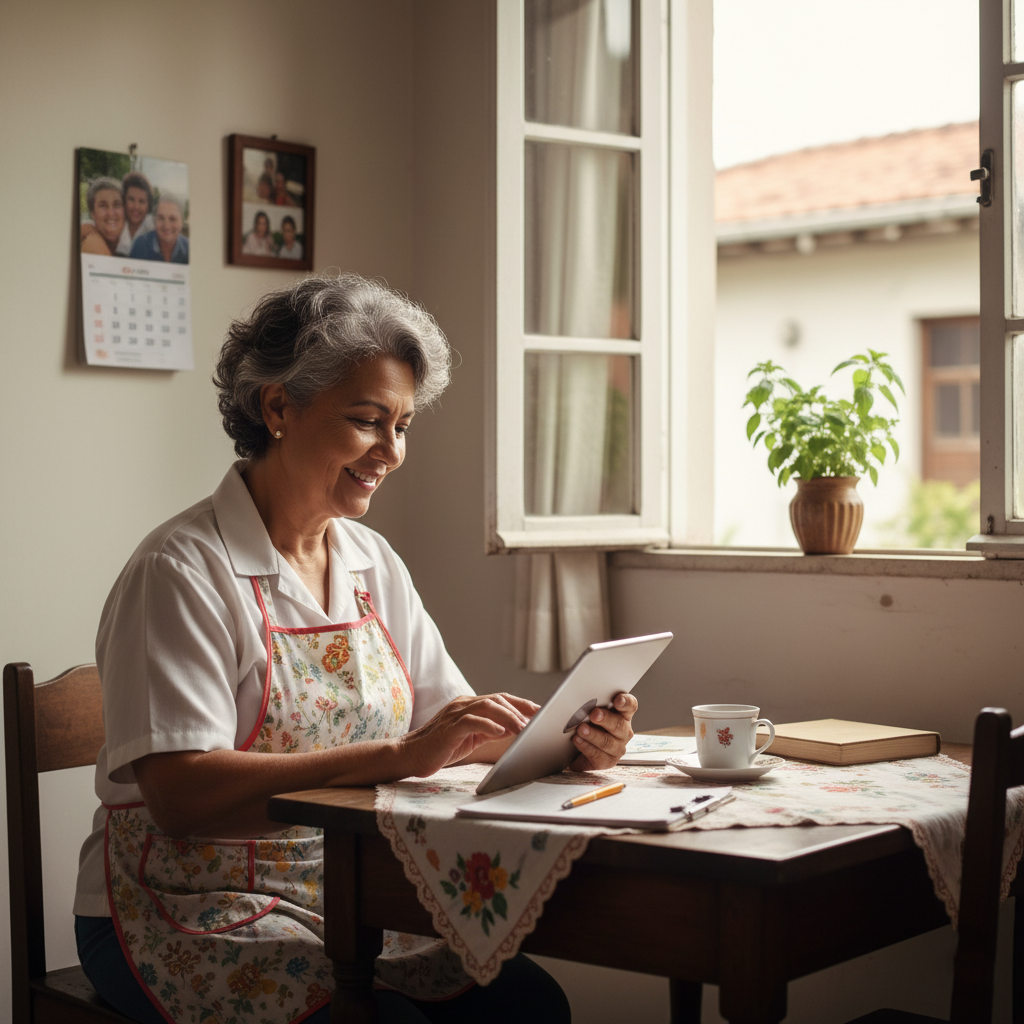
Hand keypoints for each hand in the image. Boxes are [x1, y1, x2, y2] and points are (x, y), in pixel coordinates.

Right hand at [399, 692, 539, 776]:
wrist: (410, 755)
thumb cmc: (441, 748)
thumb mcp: (471, 738)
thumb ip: (489, 730)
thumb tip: (514, 729)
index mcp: (468, 705)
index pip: (500, 698)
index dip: (521, 703)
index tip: (540, 711)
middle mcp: (463, 704)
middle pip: (497, 699)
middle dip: (519, 709)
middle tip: (537, 721)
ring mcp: (455, 713)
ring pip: (487, 706)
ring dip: (508, 717)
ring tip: (524, 728)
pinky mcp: (449, 727)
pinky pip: (472, 721)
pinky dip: (489, 726)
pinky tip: (502, 733)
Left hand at [568, 692, 636, 770]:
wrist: (577, 750)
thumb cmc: (587, 725)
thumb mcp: (590, 712)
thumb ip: (592, 706)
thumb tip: (581, 700)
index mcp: (623, 715)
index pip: (630, 706)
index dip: (626, 702)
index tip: (618, 699)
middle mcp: (624, 732)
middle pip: (618, 724)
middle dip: (605, 719)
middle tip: (594, 714)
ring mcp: (618, 748)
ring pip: (607, 742)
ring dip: (593, 735)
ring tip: (581, 729)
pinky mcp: (608, 761)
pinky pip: (597, 755)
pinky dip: (586, 746)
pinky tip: (577, 740)